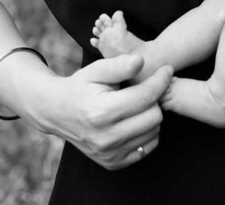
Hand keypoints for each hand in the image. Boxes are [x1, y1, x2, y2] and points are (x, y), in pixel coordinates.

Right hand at [32, 55, 172, 170]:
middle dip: (154, 98)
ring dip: (151, 115)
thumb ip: (119, 64)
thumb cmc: (80, 87)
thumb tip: (142, 60)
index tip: (166, 69)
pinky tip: (134, 120)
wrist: (57, 113)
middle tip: (145, 89)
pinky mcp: (113, 163)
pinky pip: (147, 147)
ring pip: (154, 131)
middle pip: (154, 115)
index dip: (161, 79)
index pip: (146, 96)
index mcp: (101, 112)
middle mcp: (106, 138)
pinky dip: (146, 132)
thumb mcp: (96, 70)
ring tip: (137, 104)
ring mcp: (109, 154)